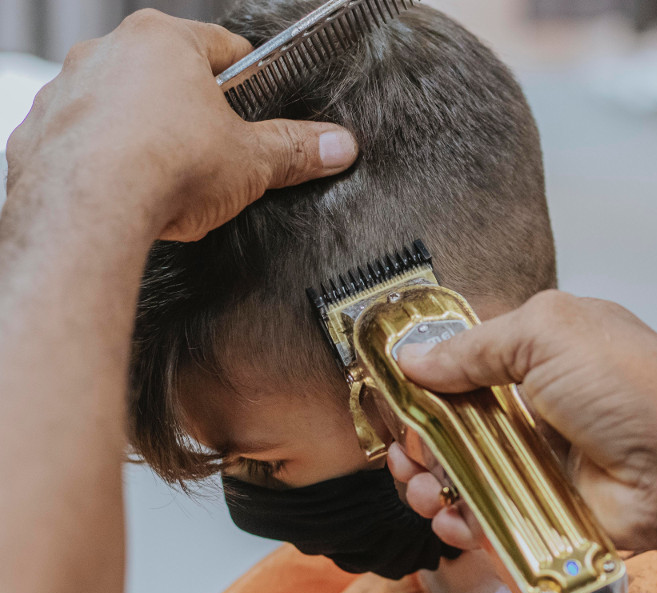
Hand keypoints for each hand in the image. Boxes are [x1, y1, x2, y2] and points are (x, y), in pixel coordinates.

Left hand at [5, 10, 357, 241]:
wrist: (88, 209)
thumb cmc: (162, 168)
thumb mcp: (250, 161)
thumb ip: (294, 149)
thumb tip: (336, 146)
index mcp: (164, 42)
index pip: (222, 49)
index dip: (247, 80)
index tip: (255, 106)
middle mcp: (108, 53)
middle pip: (166, 77)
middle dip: (191, 114)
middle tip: (213, 154)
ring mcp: (68, 90)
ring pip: (120, 108)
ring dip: (143, 134)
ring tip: (165, 178)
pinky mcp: (42, 134)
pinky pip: (82, 142)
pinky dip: (103, 161)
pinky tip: (124, 191)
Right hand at [389, 290, 656, 554]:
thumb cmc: (628, 387)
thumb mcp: (548, 333)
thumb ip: (475, 346)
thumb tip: (412, 359)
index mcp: (531, 355)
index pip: (457, 366)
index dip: (421, 383)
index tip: (392, 400)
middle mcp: (526, 407)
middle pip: (447, 426)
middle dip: (417, 442)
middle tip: (407, 454)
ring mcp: (529, 460)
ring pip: (456, 475)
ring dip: (428, 484)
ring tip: (425, 490)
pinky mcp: (534, 507)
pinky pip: (480, 516)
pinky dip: (458, 522)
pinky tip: (452, 519)